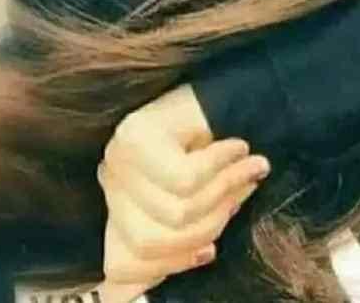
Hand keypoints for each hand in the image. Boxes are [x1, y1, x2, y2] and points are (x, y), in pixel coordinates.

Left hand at [96, 84, 270, 302]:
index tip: (209, 251)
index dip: (171, 264)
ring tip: (247, 169)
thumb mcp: (201, 201)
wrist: (228, 88)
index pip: (123, 263)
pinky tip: (240, 148)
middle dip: (209, 226)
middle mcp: (111, 179)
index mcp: (120, 202)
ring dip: (225, 193)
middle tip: (242, 197)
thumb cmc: (218, 147)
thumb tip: (179, 269)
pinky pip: (186, 178)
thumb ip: (185, 237)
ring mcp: (119, 155)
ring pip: (174, 212)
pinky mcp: (137, 134)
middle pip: (151, 241)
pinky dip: (224, 168)